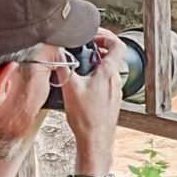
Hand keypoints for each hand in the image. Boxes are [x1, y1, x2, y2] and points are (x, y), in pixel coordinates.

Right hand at [60, 28, 123, 176]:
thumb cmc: (87, 118)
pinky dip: (97, 77)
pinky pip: (107, 82)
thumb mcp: (70, 89)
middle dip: (97, 49)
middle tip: (84, 49)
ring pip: (109, 70)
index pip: (118, 45)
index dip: (106, 36)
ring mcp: (116, 91)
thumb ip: (64, 67)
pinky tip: (84, 85)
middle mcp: (115, 80)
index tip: (93, 36)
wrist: (95, 141)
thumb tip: (58, 54)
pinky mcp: (112, 100)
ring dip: (96, 64)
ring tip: (81, 66)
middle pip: (112, 56)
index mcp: (108, 73)